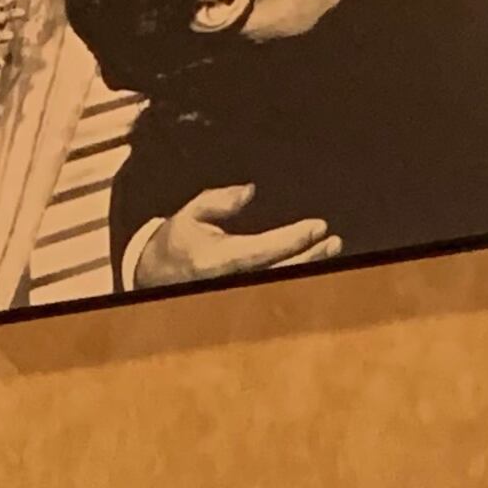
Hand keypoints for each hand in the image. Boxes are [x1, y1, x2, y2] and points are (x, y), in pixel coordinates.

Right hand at [126, 183, 341, 291]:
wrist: (154, 276)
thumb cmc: (175, 242)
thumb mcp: (190, 214)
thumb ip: (219, 200)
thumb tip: (250, 191)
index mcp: (218, 259)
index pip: (265, 249)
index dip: (295, 239)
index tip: (318, 226)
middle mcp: (231, 281)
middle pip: (282, 272)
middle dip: (311, 256)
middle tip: (332, 240)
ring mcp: (239, 293)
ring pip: (283, 282)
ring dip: (310, 266)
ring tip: (329, 248)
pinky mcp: (244, 297)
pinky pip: (277, 286)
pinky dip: (298, 272)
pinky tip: (313, 260)